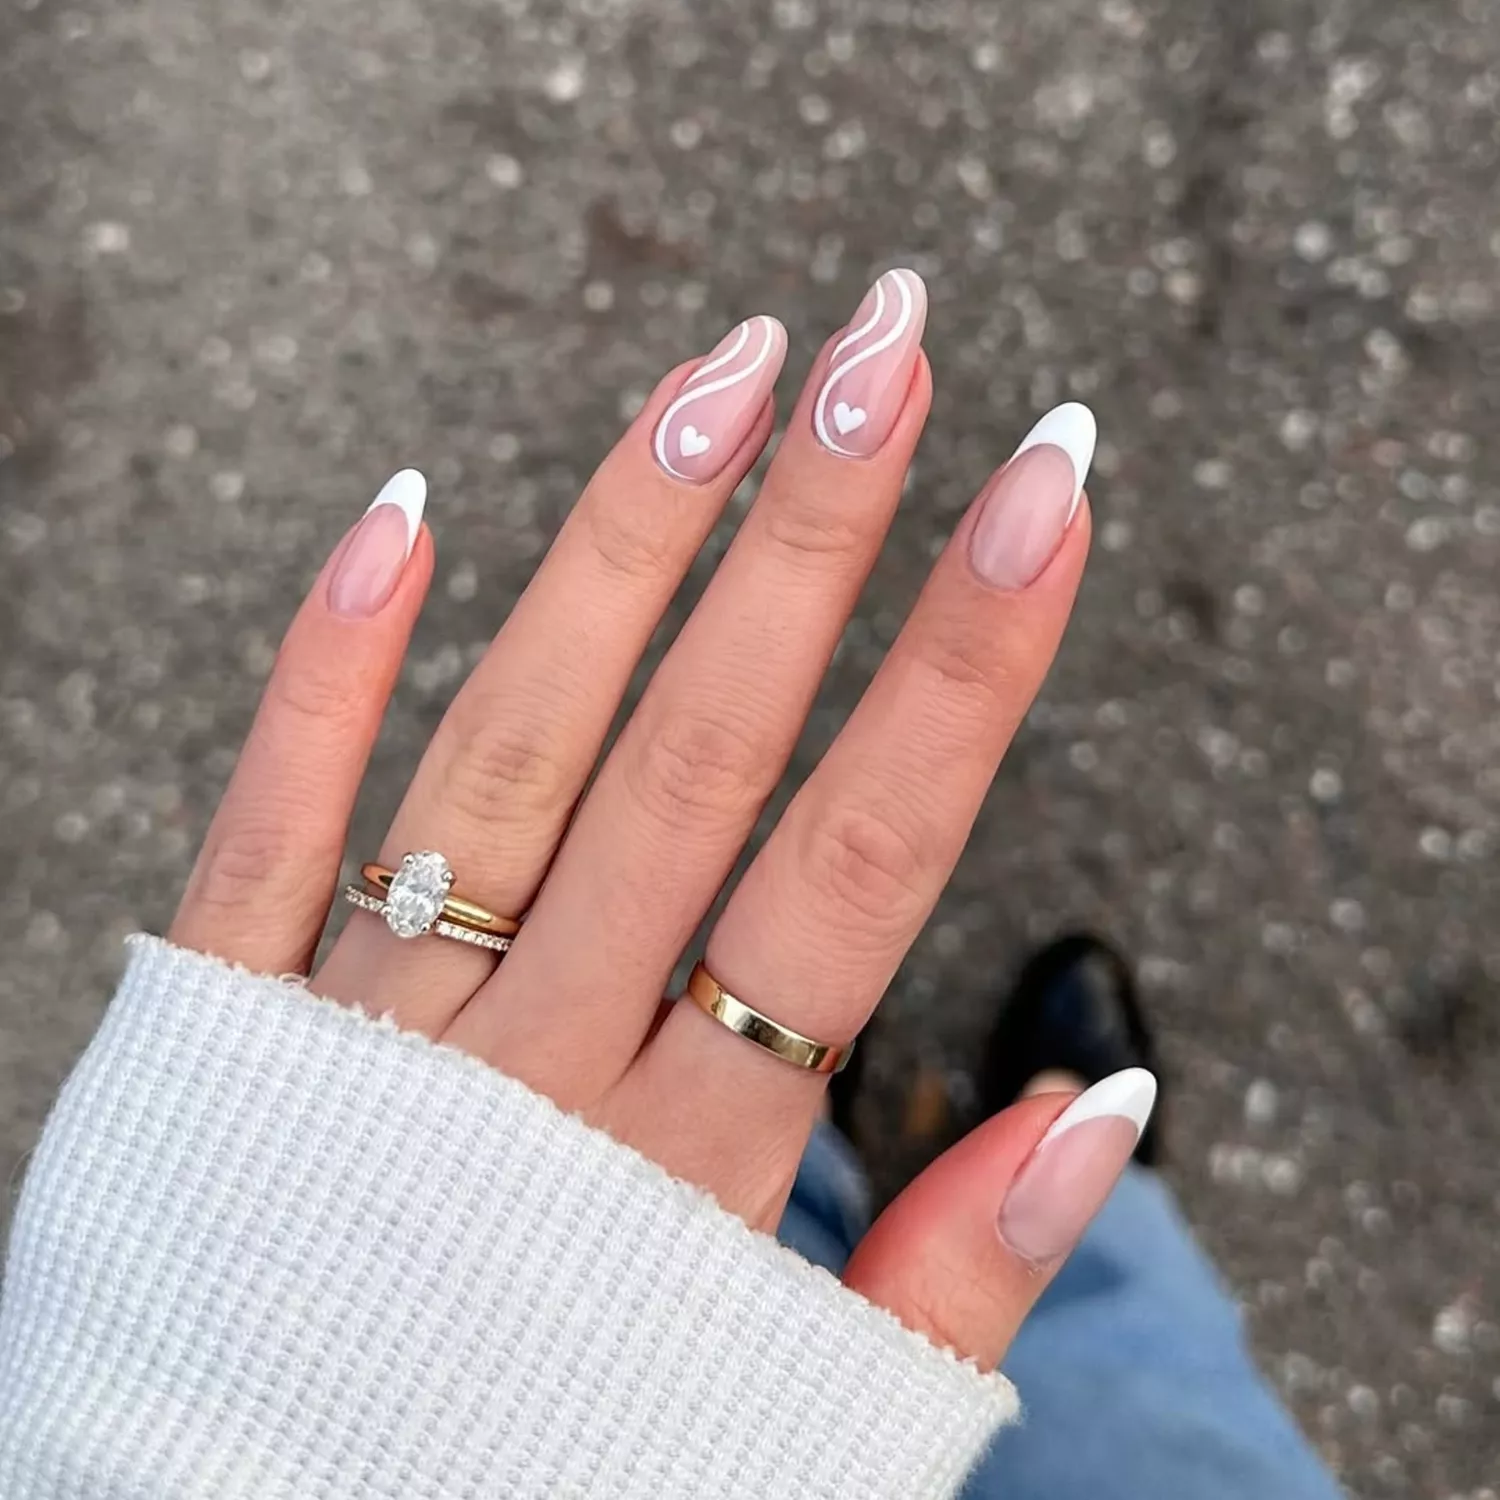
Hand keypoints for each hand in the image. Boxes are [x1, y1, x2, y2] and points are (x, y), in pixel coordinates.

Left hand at [169, 270, 1123, 1372]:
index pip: (862, 863)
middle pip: (702, 758)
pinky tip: (401, 510)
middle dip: (815, 535)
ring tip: (725, 367)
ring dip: (624, 550)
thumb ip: (951, 1271)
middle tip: (896, 338)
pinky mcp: (218, 1030)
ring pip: (517, 752)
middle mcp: (534, 1073)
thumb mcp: (794, 1419)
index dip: (966, 664)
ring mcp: (366, 1038)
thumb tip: (1109, 1107)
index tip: (1045, 481)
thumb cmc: (560, 1475)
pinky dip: (328, 668)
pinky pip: (270, 824)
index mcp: (690, 1167)